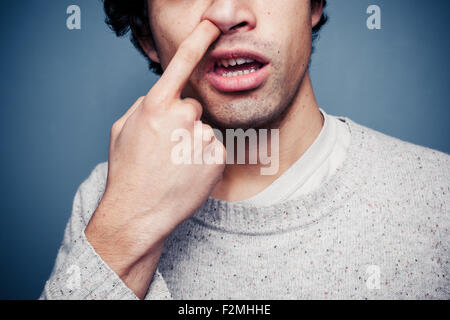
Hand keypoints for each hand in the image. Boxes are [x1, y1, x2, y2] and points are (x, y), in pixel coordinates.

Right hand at [85, 20, 222, 297]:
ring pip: (201, 130)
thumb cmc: (127, 173)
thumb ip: (143, 106)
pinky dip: (203, 159)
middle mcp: (181, 117)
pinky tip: (187, 174)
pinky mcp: (216, 158)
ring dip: (191, 143)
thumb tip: (159, 96)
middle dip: (181, 123)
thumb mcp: (121, 131)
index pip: (180, 66)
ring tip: (173, 166)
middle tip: (165, 150)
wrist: (138, 214)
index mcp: (155, 107)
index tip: (211, 25)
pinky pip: (212, 148)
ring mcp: (201, 138)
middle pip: (192, 107)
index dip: (197, 42)